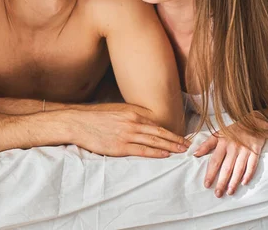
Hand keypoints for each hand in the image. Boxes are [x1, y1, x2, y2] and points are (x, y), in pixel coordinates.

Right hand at [69, 110, 189, 157]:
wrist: (78, 122)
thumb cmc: (96, 118)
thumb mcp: (117, 112)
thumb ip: (131, 117)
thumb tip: (144, 123)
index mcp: (133, 113)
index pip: (157, 124)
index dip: (172, 132)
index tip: (182, 137)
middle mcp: (133, 123)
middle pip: (160, 133)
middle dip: (176, 140)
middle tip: (189, 146)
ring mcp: (127, 135)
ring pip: (154, 142)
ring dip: (170, 147)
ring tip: (182, 151)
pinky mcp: (119, 146)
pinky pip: (142, 151)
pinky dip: (156, 153)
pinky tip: (165, 155)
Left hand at [193, 125, 265, 196]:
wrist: (253, 121)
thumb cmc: (233, 130)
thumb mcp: (218, 134)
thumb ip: (206, 144)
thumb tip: (194, 154)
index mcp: (222, 143)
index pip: (215, 161)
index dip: (210, 173)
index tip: (206, 184)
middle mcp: (233, 147)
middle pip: (226, 168)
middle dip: (221, 182)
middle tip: (217, 194)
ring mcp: (245, 149)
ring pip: (239, 169)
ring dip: (234, 182)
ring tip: (229, 192)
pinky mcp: (255, 151)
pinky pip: (252, 165)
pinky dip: (249, 174)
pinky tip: (244, 183)